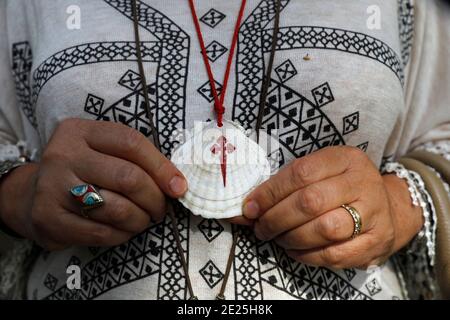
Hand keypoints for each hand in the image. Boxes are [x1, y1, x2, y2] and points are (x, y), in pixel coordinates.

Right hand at [0, 119, 186, 249]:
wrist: (32, 195)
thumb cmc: (83, 171)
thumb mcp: (102, 152)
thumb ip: (136, 159)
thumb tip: (177, 184)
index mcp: (80, 132)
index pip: (131, 143)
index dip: (162, 167)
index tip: (179, 186)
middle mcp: (63, 154)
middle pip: (128, 177)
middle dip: (155, 198)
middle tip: (160, 209)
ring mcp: (52, 186)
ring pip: (118, 209)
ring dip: (141, 220)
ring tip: (143, 220)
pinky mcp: (48, 218)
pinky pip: (102, 232)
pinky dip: (122, 235)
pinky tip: (124, 230)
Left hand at [238, 146, 423, 268]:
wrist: (388, 207)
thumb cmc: (341, 187)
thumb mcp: (321, 173)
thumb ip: (285, 185)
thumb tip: (246, 210)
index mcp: (345, 158)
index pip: (301, 172)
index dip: (270, 192)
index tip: (250, 207)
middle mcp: (363, 183)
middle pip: (311, 202)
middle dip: (276, 218)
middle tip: (261, 228)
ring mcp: (373, 213)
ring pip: (325, 229)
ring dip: (291, 238)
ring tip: (278, 238)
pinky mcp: (375, 242)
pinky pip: (335, 254)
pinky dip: (307, 255)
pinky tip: (295, 250)